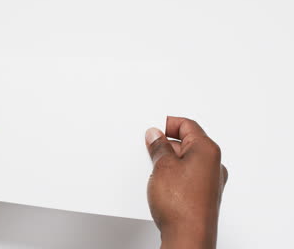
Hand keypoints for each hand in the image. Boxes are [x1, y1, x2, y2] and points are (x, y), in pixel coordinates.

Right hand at [145, 117, 227, 248]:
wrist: (188, 237)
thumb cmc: (182, 204)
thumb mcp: (162, 166)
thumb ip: (159, 147)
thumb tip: (156, 136)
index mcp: (208, 150)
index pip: (187, 125)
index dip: (167, 123)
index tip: (153, 128)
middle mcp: (213, 164)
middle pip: (187, 142)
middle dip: (166, 144)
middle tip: (149, 147)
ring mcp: (208, 181)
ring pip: (185, 160)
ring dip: (168, 161)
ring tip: (153, 168)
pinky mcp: (201, 195)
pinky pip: (186, 176)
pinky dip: (173, 175)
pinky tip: (160, 183)